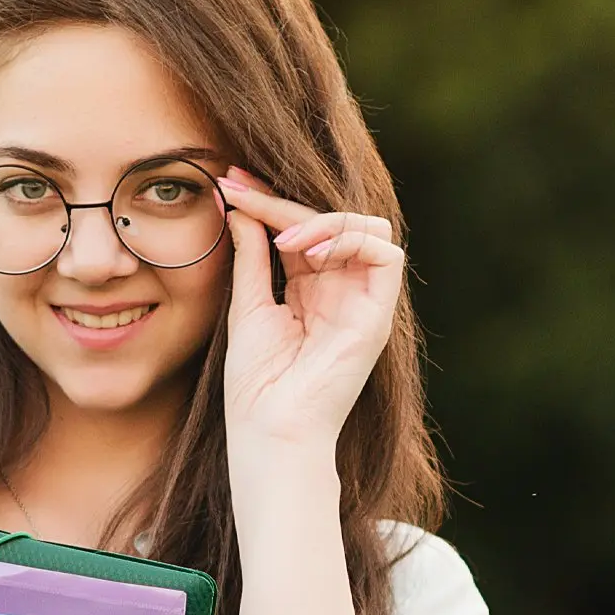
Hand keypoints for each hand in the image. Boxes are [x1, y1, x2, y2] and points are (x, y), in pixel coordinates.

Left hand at [215, 165, 404, 447]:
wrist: (269, 430)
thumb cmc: (255, 384)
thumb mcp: (247, 307)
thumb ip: (250, 256)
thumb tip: (238, 207)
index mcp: (309, 289)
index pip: (298, 229)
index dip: (266, 202)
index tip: (228, 183)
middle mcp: (341, 290)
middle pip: (329, 220)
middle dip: (283, 200)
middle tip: (239, 189)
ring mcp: (362, 302)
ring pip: (365, 227)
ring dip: (321, 219)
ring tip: (282, 236)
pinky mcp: (378, 316)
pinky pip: (386, 255)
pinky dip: (350, 241)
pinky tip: (309, 254)